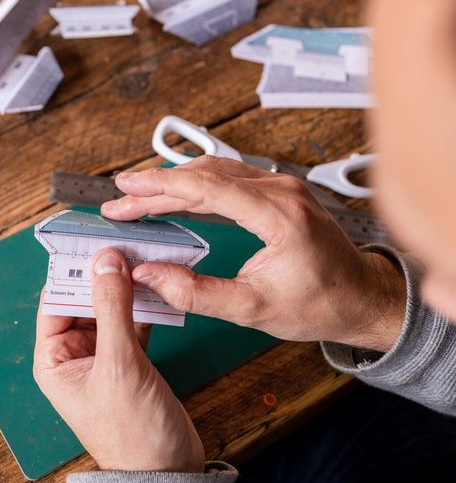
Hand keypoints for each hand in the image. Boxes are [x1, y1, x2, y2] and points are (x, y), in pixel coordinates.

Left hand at [33, 248, 204, 471]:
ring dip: (127, 288)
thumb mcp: (119, 366)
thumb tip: (106, 262)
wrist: (168, 472)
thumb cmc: (132, 434)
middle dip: (104, 276)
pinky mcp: (131, 361)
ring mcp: (104, 358)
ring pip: (111, 309)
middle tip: (126, 246)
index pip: (55, 302)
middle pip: (84, 301)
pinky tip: (159, 288)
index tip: (94, 243)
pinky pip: (133, 322)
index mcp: (54, 361)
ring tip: (145, 260)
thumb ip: (112, 310)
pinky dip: (145, 306)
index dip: (73, 272)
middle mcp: (75, 357)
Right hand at [102, 156, 406, 351]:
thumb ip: (196, 294)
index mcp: (279, 215)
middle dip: (156, 188)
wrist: (363, 298)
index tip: (126, 189)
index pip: (207, 187)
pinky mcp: (279, 192)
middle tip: (120, 201)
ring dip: (173, 184)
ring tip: (137, 198)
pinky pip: (229, 179)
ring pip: (215, 172)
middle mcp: (281, 191)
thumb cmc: (320, 305)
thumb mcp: (253, 309)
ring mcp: (282, 187)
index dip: (160, 186)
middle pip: (204, 176)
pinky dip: (195, 186)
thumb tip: (149, 276)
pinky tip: (174, 195)